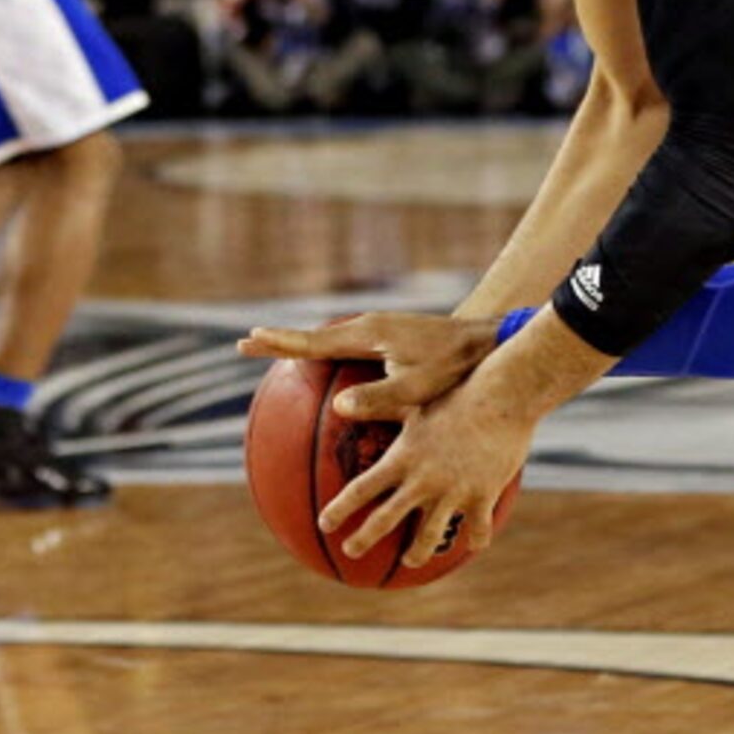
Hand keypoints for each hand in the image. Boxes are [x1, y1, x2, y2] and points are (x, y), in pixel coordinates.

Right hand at [238, 311, 498, 420]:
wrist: (487, 340)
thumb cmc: (456, 368)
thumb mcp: (419, 387)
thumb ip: (380, 398)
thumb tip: (338, 407)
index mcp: (369, 334)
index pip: (315, 340)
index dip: (281, 343)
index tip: (250, 339)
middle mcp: (370, 326)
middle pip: (315, 336)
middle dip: (282, 341)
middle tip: (246, 343)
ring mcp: (381, 330)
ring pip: (332, 339)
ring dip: (303, 344)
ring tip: (277, 351)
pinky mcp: (392, 338)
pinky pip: (349, 345)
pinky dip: (327, 351)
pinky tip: (328, 368)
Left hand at [316, 377, 531, 569]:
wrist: (504, 397)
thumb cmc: (457, 394)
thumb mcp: (414, 400)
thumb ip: (379, 406)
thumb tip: (341, 402)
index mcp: (403, 458)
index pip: (361, 490)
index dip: (340, 510)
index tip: (325, 524)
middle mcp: (423, 480)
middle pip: (385, 520)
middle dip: (363, 540)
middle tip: (350, 552)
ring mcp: (453, 491)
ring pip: (429, 536)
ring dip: (417, 554)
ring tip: (411, 561)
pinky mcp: (482, 496)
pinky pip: (477, 529)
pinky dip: (475, 539)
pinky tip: (474, 544)